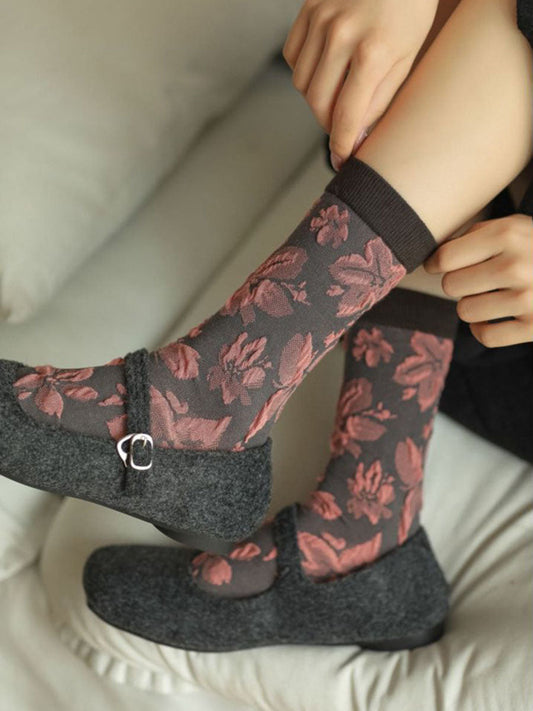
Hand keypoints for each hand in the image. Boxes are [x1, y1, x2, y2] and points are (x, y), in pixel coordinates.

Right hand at [282, 0, 438, 169]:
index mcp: (373, 51)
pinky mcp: (309, 7)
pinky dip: (304, 72)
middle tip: (342, 126)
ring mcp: (322, 18)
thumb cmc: (410, 10)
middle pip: (317, 103)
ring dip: (316, 99)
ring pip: (301, 83)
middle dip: (328, 124)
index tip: (341, 160)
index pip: (346, 115)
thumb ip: (379, 102)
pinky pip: (292, 56)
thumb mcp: (406, 59)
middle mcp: (342, 34)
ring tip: (336, 94)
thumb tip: (354, 139)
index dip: (340, 145)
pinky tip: (324, 70)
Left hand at [424, 214, 532, 347]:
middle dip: (459, 283)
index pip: (444, 258)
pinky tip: (494, 317)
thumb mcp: (514, 227)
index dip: (436, 263)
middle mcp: (517, 265)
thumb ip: (473, 235)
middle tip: (477, 279)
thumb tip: (431, 258)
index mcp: (508, 234)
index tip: (439, 265)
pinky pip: (483, 335)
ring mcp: (527, 298)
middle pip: (451, 285)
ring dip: (472, 305)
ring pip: (464, 310)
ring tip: (490, 296)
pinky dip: (483, 329)